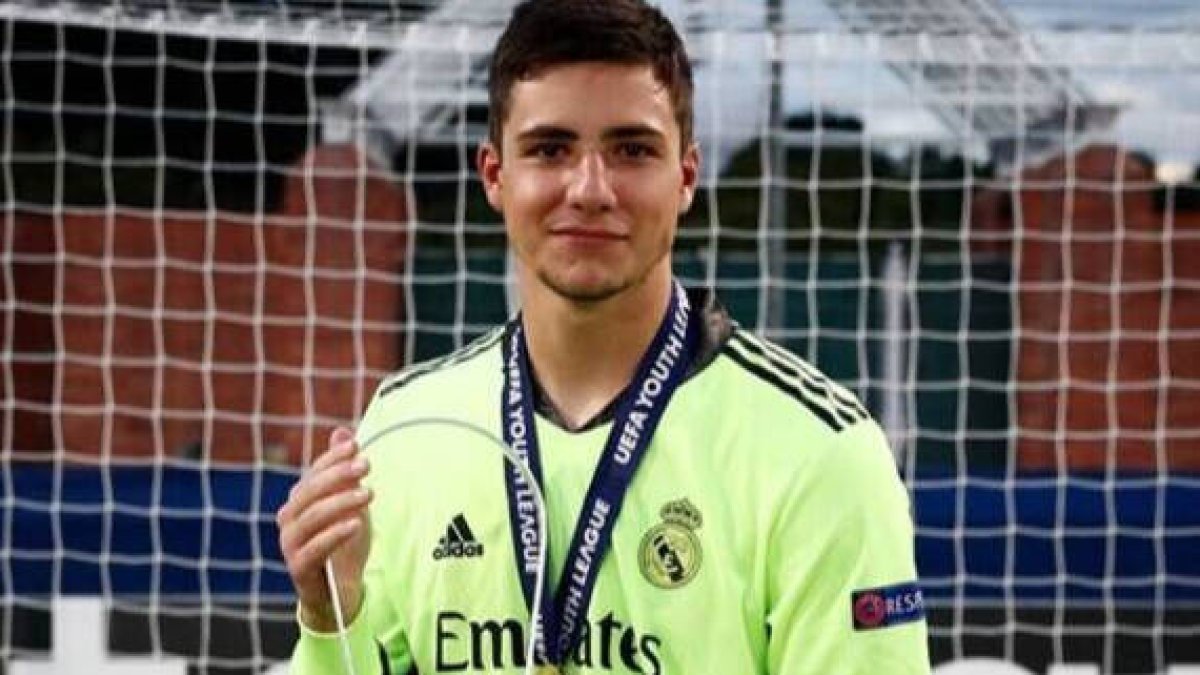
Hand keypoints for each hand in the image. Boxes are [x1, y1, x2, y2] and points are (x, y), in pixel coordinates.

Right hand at [277, 426, 372, 631]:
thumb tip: (342, 433)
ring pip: (311, 518)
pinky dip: (335, 535)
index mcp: (298, 502)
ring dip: (341, 502)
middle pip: (309, 492)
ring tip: (368, 494)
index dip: (332, 458)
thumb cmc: (343, 543)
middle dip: (338, 475)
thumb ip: (344, 472)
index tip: (356, 445)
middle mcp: (288, 521)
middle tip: (367, 465)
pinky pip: (314, 549)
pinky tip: (356, 524)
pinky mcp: (298, 569)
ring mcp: (290, 545)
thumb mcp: (350, 504)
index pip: (313, 474)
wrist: (339, 590)